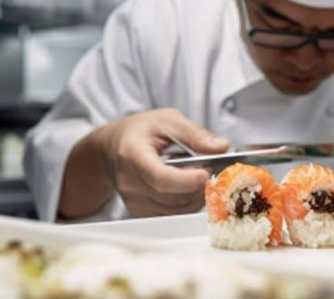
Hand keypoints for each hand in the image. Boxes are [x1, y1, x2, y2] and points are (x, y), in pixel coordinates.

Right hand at [101, 108, 228, 216]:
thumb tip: (221, 147)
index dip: (188, 180)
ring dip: (196, 195)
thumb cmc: (140, 132)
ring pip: (176, 210)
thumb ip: (194, 134)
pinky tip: (188, 187)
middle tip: (207, 167)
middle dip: (198, 185)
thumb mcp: (167, 120)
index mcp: (133, 155)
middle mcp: (130, 183)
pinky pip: (172, 215)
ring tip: (197, 174)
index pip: (161, 178)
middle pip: (173, 197)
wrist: (112, 148)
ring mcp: (134, 201)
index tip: (206, 171)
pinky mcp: (140, 212)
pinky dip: (187, 203)